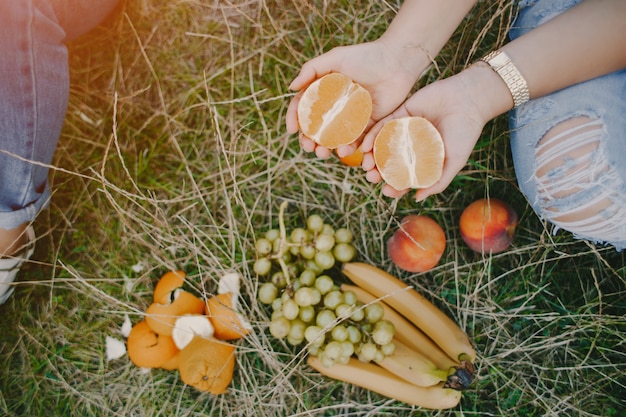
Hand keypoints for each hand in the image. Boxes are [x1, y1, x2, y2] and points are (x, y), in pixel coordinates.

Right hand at [286, 39, 429, 158]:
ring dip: (326, 148)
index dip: (295, 119)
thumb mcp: (336, 58)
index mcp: (324, 91)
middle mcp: (335, 106)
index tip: (292, 130)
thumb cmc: (366, 56)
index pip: (304, 107)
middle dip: (309, 140)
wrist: (397, 62)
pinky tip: (345, 151)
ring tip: (324, 153)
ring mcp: (351, 117)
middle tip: (309, 147)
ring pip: (334, 138)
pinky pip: (357, 140)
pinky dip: (350, 148)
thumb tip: (291, 88)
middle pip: (316, 128)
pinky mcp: (369, 125)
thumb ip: (312, 69)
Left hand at [361, 68, 490, 199]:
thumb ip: (438, 181)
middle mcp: (412, 146)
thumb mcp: (455, 162)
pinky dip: (372, 137)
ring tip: (366, 165)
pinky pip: (382, 126)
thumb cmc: (465, 133)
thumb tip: (417, 199)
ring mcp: (405, 130)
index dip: (395, 185)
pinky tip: (365, 147)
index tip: (387, 191)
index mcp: (424, 159)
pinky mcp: (400, 113)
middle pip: (390, 162)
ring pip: (383, 146)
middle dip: (379, 172)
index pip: (406, 176)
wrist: (468, 100)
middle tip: (372, 178)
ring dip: (372, 157)